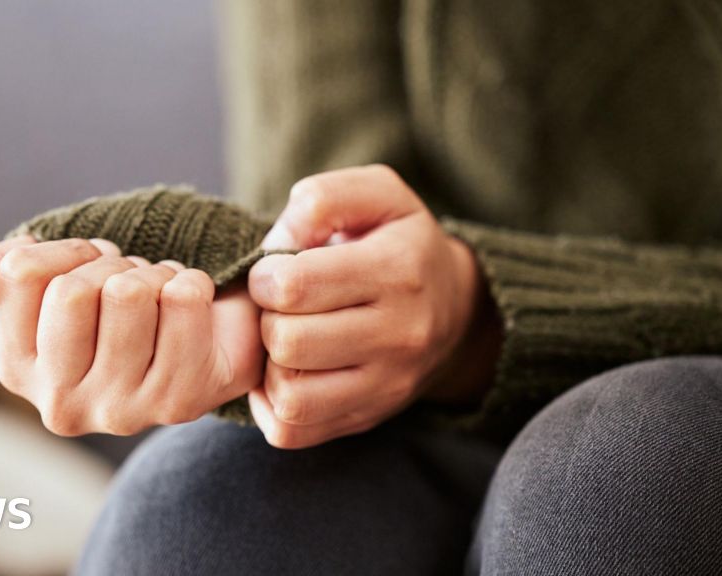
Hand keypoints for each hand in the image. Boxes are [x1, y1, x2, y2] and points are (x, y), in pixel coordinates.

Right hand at [0, 237, 262, 435]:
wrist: (209, 339)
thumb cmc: (122, 307)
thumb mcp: (55, 280)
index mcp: (16, 370)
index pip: (22, 272)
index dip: (69, 251)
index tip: (92, 268)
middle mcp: (59, 405)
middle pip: (73, 290)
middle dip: (112, 266)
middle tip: (131, 285)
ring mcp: (119, 411)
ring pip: (129, 292)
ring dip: (154, 275)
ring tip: (160, 298)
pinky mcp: (178, 403)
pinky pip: (183, 299)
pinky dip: (192, 283)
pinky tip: (191, 310)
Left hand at [247, 164, 500, 448]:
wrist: (457, 308)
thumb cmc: (400, 242)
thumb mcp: (377, 195)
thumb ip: (323, 199)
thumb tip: (278, 245)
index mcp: (397, 271)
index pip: (296, 285)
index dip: (265, 275)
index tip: (275, 272)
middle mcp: (400, 335)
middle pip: (288, 342)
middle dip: (266, 319)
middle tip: (279, 308)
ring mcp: (387, 386)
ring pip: (290, 395)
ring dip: (269, 366)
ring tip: (283, 340)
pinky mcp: (368, 419)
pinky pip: (293, 431)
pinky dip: (272, 406)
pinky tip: (283, 374)